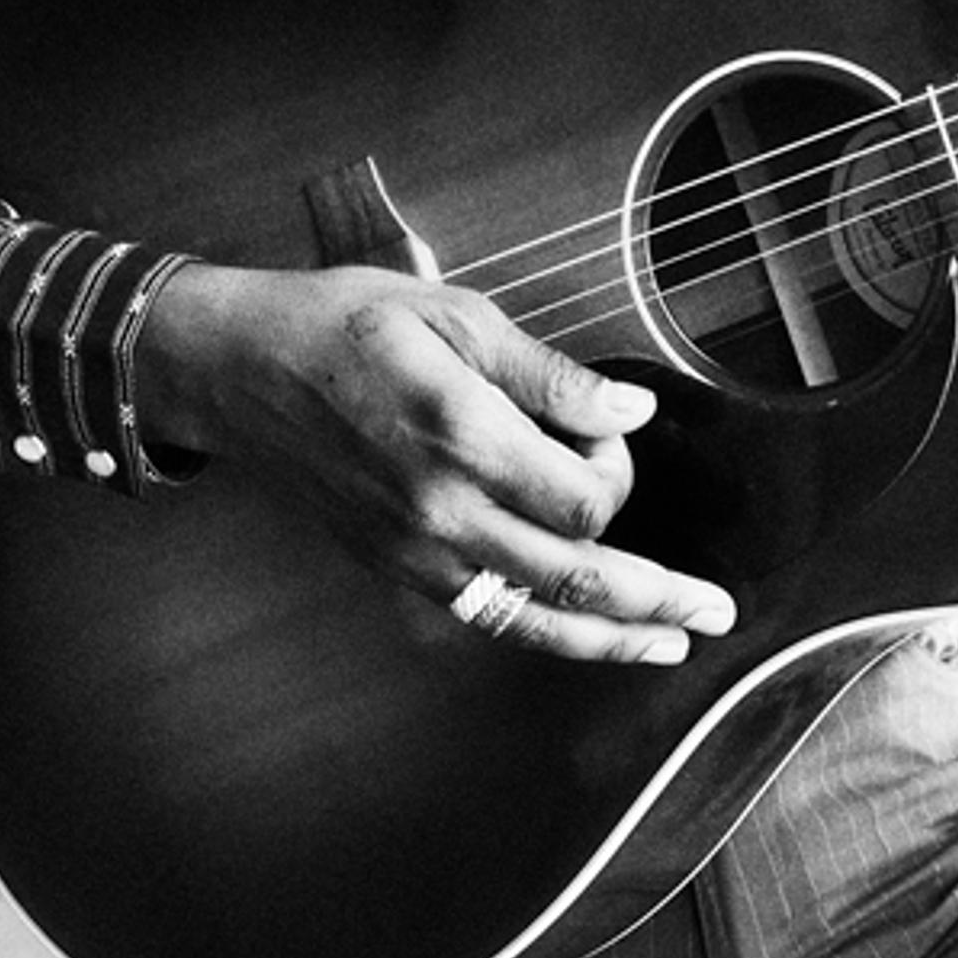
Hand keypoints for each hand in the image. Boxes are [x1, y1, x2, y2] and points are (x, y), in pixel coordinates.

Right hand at [134, 261, 733, 666]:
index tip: (608, 434)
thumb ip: (549, 376)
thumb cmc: (347, 325)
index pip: (585, 498)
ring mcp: (417, 552)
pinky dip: (547, 635)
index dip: (619, 471)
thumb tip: (630, 415)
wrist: (238, 371)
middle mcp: (442, 510)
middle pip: (577, 577)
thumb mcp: (456, 315)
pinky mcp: (398, 569)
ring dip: (613, 639)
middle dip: (658, 596)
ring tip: (674, 642)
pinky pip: (488, 618)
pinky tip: (589, 638)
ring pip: (536, 619)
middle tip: (719, 609)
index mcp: (462, 437)